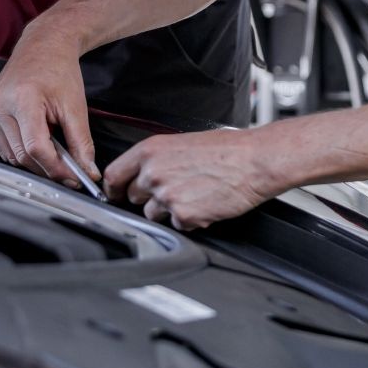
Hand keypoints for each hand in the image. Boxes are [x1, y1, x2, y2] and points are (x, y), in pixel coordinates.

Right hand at [0, 23, 95, 188]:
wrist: (42, 47)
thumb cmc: (59, 70)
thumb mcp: (76, 106)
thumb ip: (82, 143)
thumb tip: (88, 173)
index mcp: (22, 99)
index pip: (35, 148)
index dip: (56, 168)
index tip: (74, 177)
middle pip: (22, 156)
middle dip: (47, 168)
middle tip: (70, 170)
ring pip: (11, 156)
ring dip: (34, 161)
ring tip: (54, 148)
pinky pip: (3, 147)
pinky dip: (22, 151)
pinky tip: (38, 139)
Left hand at [104, 129, 275, 230]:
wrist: (254, 161)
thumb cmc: (227, 149)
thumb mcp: (182, 142)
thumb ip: (158, 158)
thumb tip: (145, 172)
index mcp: (150, 151)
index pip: (113, 175)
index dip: (114, 188)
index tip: (117, 194)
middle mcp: (153, 173)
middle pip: (133, 197)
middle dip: (149, 198)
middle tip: (174, 190)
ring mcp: (167, 196)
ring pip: (154, 214)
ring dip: (170, 210)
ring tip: (194, 194)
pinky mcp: (184, 215)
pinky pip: (178, 225)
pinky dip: (190, 219)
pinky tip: (205, 203)